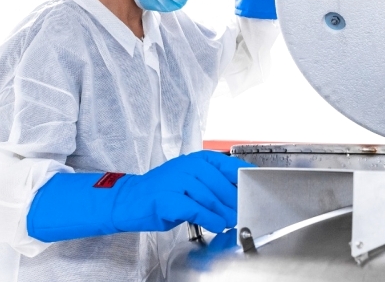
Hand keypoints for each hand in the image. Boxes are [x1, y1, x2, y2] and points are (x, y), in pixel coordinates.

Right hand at [113, 151, 252, 232]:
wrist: (130, 199)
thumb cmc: (163, 190)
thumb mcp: (190, 179)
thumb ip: (212, 183)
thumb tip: (237, 195)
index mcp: (198, 159)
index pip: (229, 166)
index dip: (244, 179)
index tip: (255, 189)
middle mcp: (189, 166)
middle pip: (222, 185)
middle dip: (235, 201)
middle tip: (242, 212)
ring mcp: (178, 180)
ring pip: (210, 198)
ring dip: (224, 213)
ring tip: (231, 221)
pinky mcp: (169, 198)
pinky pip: (196, 210)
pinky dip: (209, 219)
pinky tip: (217, 225)